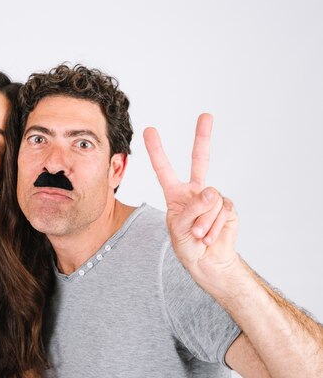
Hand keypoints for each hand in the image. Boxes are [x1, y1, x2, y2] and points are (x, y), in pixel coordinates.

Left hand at [143, 114, 239, 279]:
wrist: (207, 262)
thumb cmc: (187, 244)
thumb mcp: (179, 228)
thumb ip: (192, 209)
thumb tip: (211, 191)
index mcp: (176, 194)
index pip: (164, 168)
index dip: (156, 150)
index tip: (149, 130)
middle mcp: (195, 191)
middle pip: (200, 159)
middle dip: (203, 137)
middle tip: (206, 115)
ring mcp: (213, 198)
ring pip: (209, 200)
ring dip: (202, 222)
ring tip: (198, 235)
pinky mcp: (228, 207)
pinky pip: (222, 210)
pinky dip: (213, 226)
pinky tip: (209, 237)